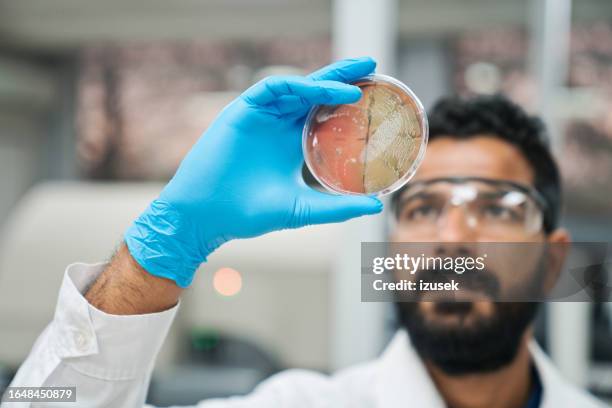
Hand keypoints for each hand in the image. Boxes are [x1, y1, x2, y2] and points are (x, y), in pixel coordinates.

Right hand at [125, 57, 382, 286]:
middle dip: (343, 77)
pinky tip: (325, 91)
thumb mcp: (302, 208)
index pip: (325, 114)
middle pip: (315, 93)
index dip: (348, 102)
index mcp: (292, 144)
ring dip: (326, 81)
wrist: (208, 216)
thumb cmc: (249, 214)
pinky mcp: (242, 111)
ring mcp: (260, 117)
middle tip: (373, 64)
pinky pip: (272, 89)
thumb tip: (375, 206)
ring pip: (298, 88)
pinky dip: (299, 87)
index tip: (377, 95)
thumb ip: (336, 207)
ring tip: (357, 80)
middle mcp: (278, 126)